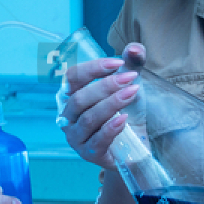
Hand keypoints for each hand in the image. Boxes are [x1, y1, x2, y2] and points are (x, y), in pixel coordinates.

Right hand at [57, 42, 145, 168]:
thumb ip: (132, 65)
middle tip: (130, 78)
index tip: (119, 63)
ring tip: (132, 93)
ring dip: (111, 103)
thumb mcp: (129, 87)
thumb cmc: (126, 114)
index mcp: (71, 97)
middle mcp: (68, 117)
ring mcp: (76, 138)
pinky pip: (97, 140)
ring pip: (88, 118)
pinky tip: (124, 119)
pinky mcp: (89, 154)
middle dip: (106, 86)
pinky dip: (111, 128)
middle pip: (80, 98)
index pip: (72, 77)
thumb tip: (135, 48)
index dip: (93, 68)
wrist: (135, 149)